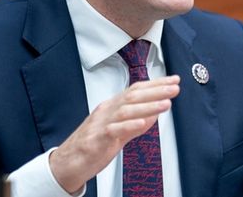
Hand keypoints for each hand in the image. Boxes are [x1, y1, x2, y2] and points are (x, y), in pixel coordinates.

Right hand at [49, 75, 179, 192]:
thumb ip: (136, 123)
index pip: (136, 89)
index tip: (173, 81)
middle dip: (156, 91)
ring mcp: (101, 124)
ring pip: (126, 110)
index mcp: (112, 106)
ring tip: (165, 104)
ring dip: (148, 106)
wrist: (68, 162)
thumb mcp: (118, 131)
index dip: (155, 84)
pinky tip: (143, 123)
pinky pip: (114, 130)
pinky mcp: (97, 139)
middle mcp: (107, 111)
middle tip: (174, 88)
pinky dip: (129, 126)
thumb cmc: (93, 144)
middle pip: (133, 96)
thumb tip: (154, 114)